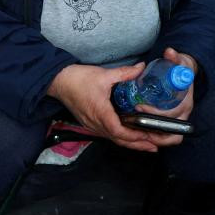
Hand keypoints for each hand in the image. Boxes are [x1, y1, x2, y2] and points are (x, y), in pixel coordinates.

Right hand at [46, 63, 166, 152]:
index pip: (118, 131)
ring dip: (131, 143)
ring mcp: (92, 125)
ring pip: (114, 139)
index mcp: (100, 112)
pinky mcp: (90, 123)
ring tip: (148, 144)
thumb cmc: (77, 79)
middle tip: (156, 146)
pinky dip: (121, 138)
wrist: (57, 81)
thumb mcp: (104, 74)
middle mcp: (96, 123)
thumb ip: (124, 73)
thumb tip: (141, 68)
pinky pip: (108, 135)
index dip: (134, 136)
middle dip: (138, 145)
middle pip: (119, 140)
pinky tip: (129, 136)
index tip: (148, 136)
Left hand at [132, 47, 196, 147]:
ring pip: (171, 137)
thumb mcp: (178, 61)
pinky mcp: (173, 123)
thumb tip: (169, 52)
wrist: (185, 75)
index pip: (172, 112)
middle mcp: (184, 113)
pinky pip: (168, 137)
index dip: (155, 112)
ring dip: (155, 138)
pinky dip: (157, 139)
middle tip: (134, 123)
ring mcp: (179, 119)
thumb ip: (174, 57)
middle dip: (153, 128)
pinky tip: (142, 134)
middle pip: (172, 129)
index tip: (139, 107)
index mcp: (186, 100)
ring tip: (137, 133)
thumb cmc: (180, 69)